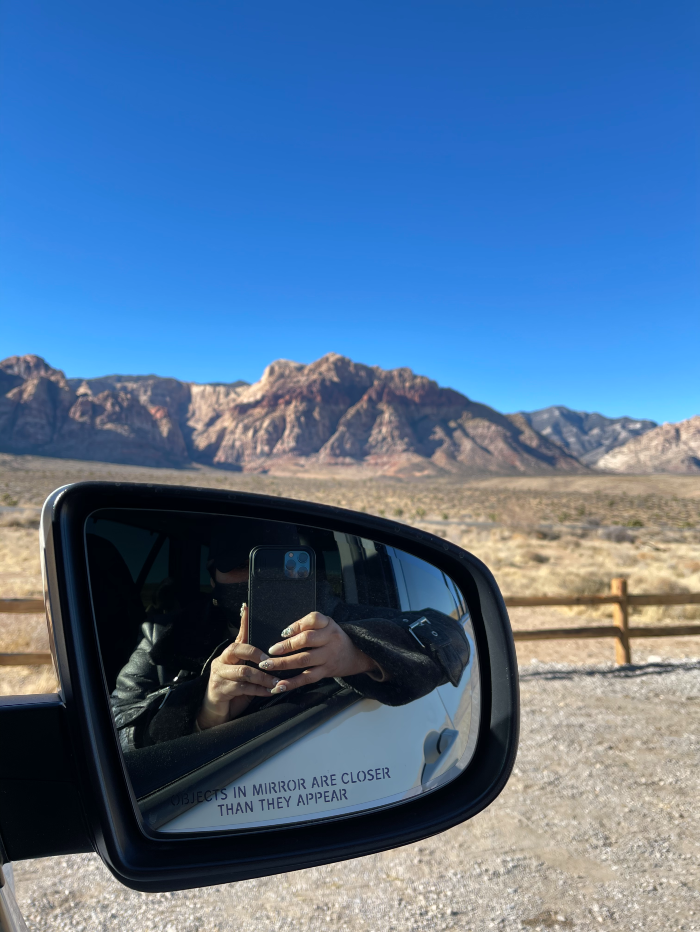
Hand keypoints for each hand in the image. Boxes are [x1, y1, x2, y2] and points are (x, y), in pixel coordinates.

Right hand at [197, 604, 278, 729]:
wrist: (216, 713)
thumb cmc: (234, 691)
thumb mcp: (245, 675)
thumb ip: (254, 663)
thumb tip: (276, 655)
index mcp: (229, 654)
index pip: (239, 635)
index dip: (243, 621)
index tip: (247, 607)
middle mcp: (222, 661)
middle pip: (238, 649)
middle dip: (256, 653)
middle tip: (270, 658)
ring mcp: (219, 674)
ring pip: (244, 671)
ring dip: (263, 677)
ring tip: (277, 681)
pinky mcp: (220, 689)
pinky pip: (243, 688)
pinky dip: (259, 690)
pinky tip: (270, 691)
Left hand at [258, 611, 379, 693]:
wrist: (356, 655)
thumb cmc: (333, 638)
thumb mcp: (327, 625)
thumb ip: (308, 625)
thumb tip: (283, 634)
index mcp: (328, 624)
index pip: (314, 619)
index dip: (297, 625)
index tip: (283, 632)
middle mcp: (330, 639)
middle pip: (306, 640)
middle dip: (286, 646)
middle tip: (270, 651)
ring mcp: (328, 657)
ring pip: (304, 660)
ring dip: (283, 664)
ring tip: (267, 666)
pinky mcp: (326, 672)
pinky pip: (307, 678)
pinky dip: (292, 683)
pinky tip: (279, 686)